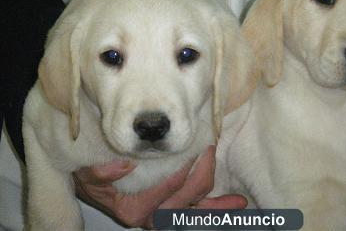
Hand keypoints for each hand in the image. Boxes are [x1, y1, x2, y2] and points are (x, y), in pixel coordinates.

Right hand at [73, 146, 246, 228]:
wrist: (95, 180)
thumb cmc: (94, 174)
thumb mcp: (88, 171)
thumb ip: (99, 172)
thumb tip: (125, 165)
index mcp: (133, 209)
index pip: (164, 189)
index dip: (180, 171)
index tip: (188, 148)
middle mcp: (151, 217)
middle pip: (185, 201)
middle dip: (201, 176)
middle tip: (208, 149)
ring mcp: (164, 216)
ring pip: (196, 211)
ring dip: (218, 205)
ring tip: (237, 199)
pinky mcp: (174, 211)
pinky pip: (199, 213)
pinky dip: (218, 210)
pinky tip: (236, 205)